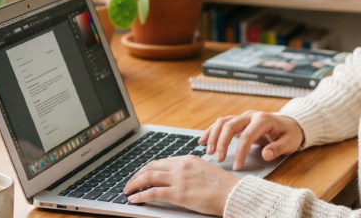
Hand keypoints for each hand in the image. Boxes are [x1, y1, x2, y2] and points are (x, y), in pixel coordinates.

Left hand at [123, 156, 239, 215]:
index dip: (148, 169)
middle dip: (137, 175)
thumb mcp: (205, 171)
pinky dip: (140, 196)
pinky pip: (152, 193)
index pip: (161, 162)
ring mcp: (179, 178)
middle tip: (130, 183)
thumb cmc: (223, 186)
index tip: (141, 176)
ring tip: (127, 191)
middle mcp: (181, 166)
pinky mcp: (178, 193)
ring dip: (134, 184)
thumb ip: (190, 171)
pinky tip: (134, 200)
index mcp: (188, 159)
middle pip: (151, 167)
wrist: (232, 193)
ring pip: (148, 177)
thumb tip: (179, 177)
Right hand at [200, 110, 303, 170]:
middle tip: (219, 159)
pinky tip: (202, 140)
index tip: (236, 166)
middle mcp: (251, 116)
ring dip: (213, 136)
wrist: (290, 123)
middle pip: (230, 125)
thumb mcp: (289, 142)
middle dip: (222, 142)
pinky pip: (222, 123)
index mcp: (263, 120)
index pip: (248, 135)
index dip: (240, 151)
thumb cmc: (290, 134)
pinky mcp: (239, 121)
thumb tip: (265, 155)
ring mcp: (244, 117)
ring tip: (208, 152)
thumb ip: (278, 148)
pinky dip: (211, 131)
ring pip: (223, 122)